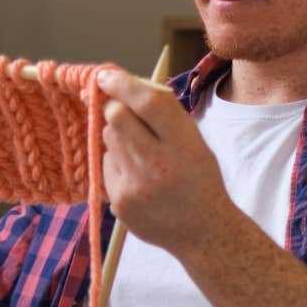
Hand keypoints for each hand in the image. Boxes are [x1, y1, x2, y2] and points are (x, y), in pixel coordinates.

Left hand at [96, 68, 235, 257]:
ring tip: (141, 154)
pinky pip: (105, 164)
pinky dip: (117, 163)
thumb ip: (164, 114)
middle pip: (117, 117)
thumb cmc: (198, 178)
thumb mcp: (194, 141)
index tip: (106, 76)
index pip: (147, 102)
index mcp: (184, 145)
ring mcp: (135, 185)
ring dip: (119, 137)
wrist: (201, 231)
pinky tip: (137, 176)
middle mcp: (158, 164)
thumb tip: (124, 84)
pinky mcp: (119, 201)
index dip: (122, 83)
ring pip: (108, 138)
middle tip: (124, 113)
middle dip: (116, 108)